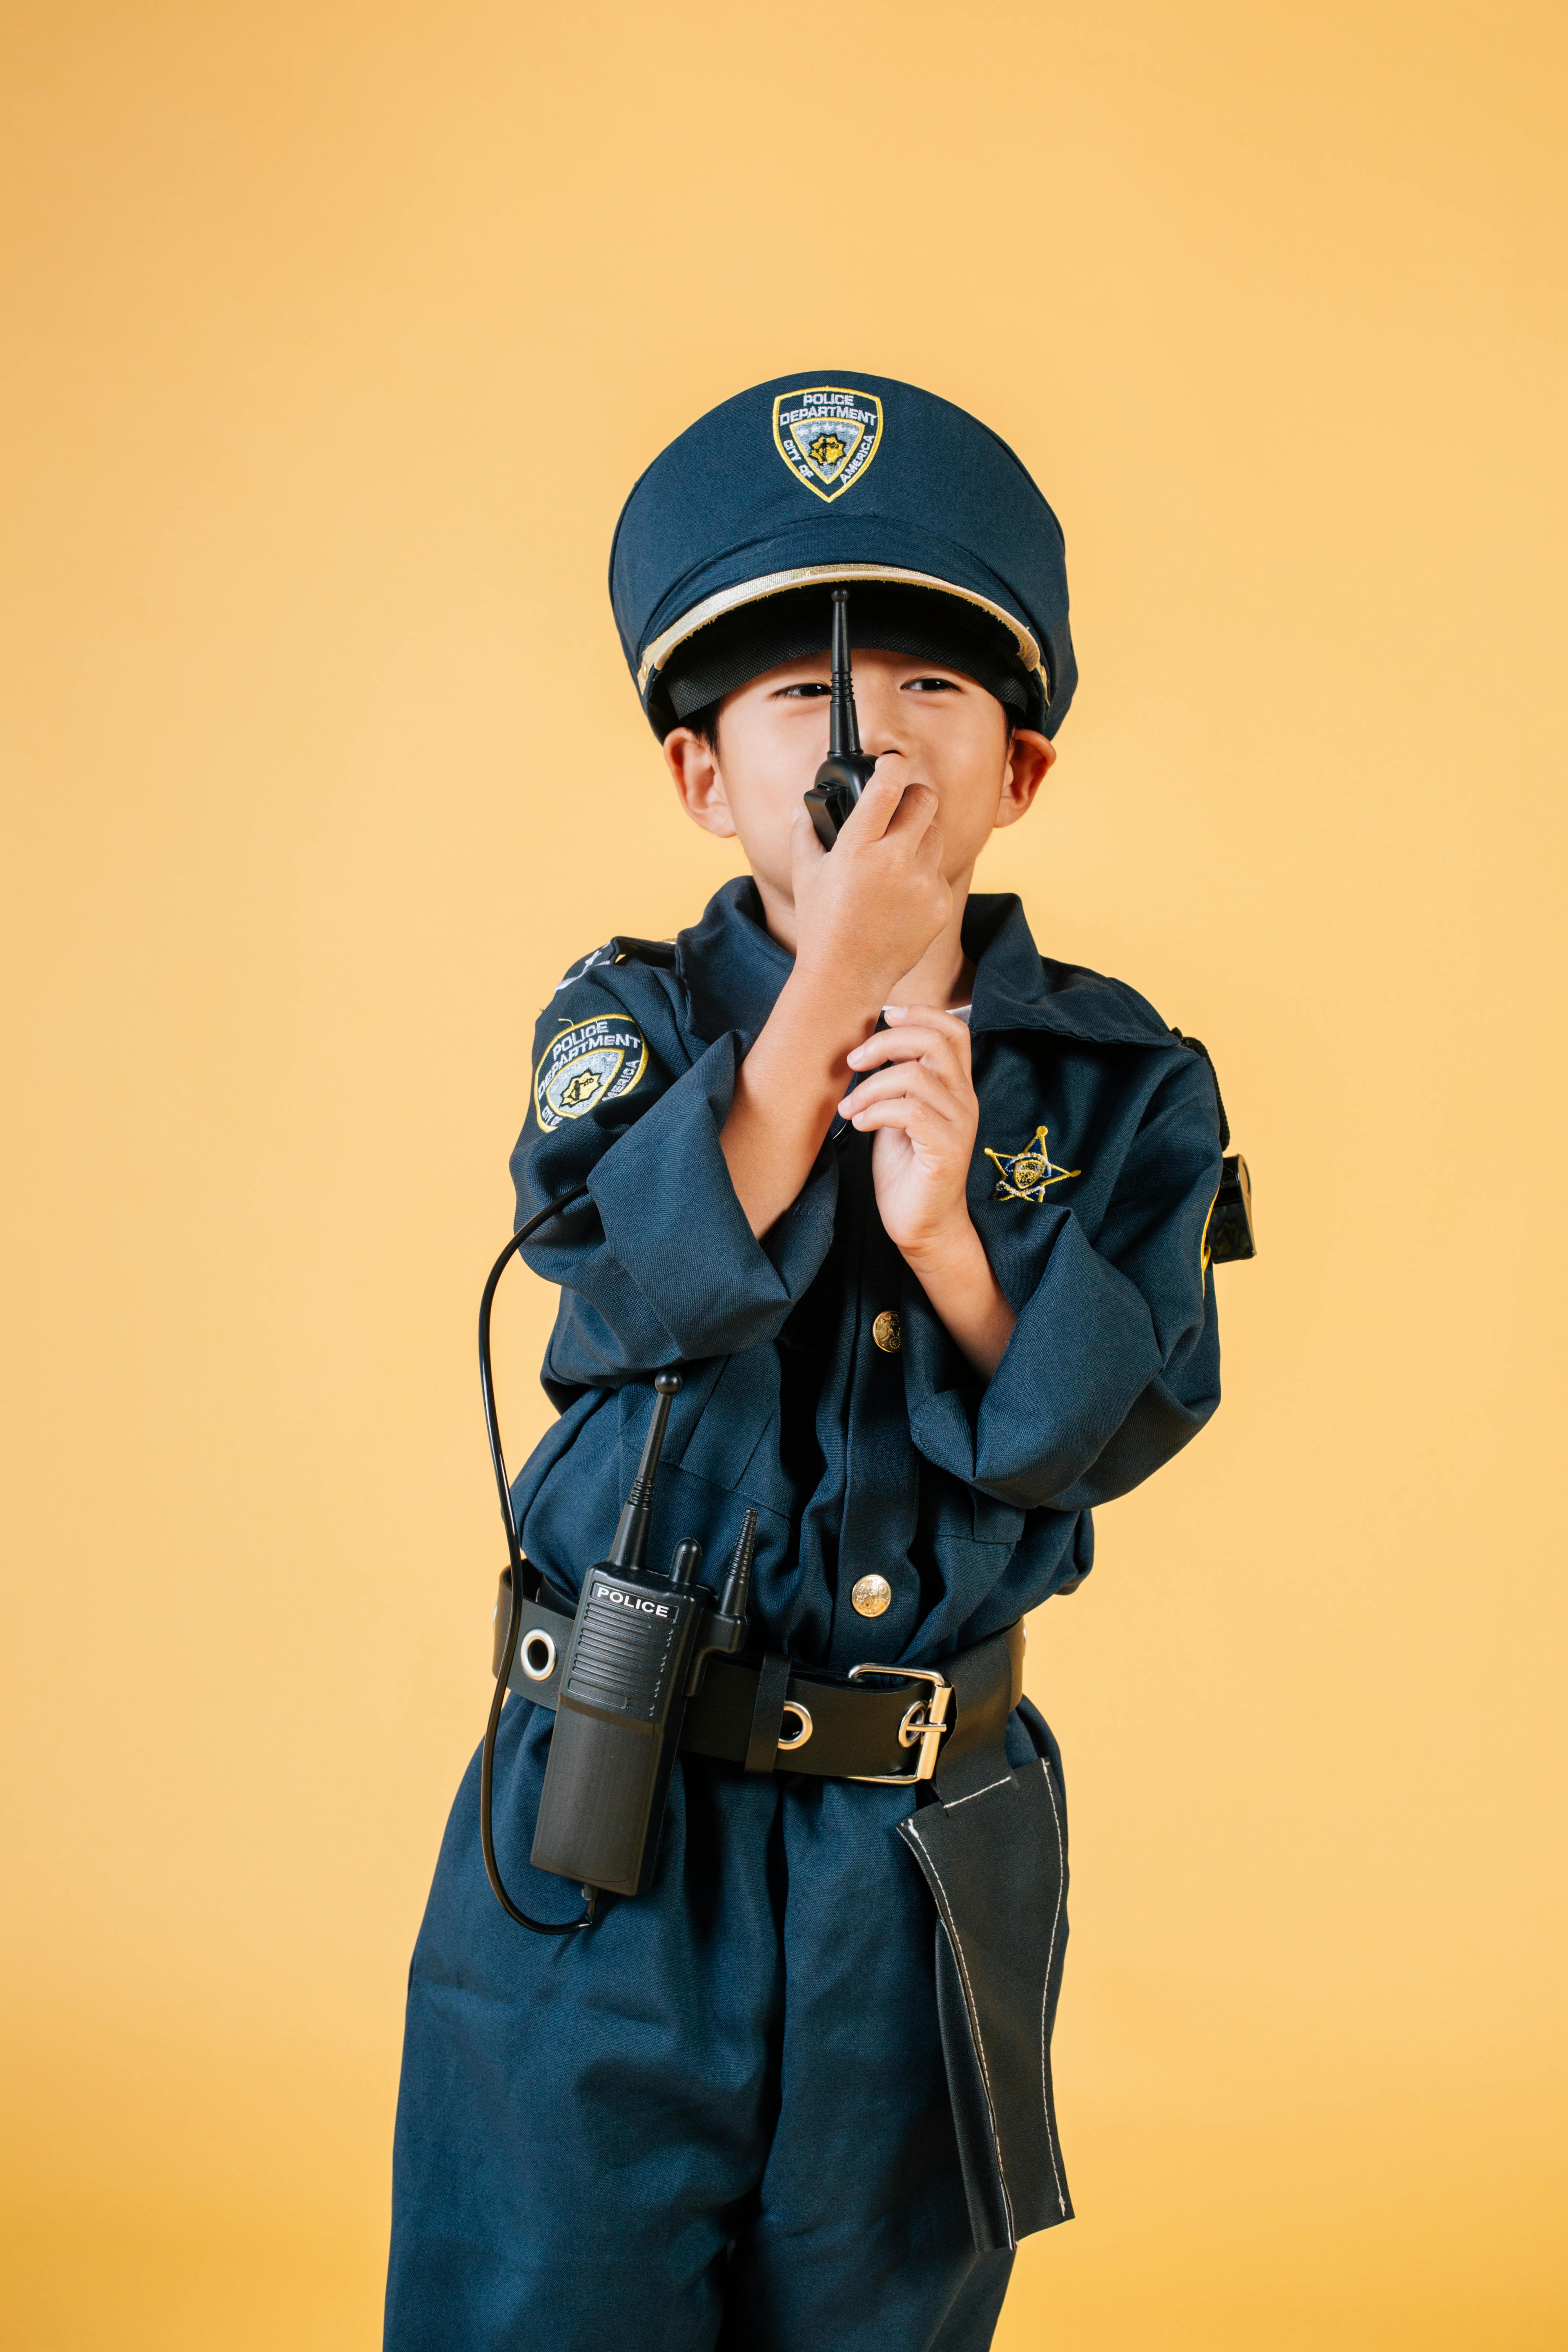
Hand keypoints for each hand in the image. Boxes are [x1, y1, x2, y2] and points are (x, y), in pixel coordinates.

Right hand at [790, 769, 950, 1019]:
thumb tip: (804, 806)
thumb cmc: (822, 925)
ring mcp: (923, 883)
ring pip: (937, 834)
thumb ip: (805, 833)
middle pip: (926, 799)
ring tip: (897, 857)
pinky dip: (924, 876)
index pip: (888, 785)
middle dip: (914, 797)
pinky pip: (940, 872)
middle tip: (902, 807)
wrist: (847, 978)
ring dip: (920, 835)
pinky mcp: (940, 904)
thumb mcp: (805, 875)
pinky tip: (902, 896)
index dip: (893, 766)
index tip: (892, 764)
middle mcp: (896, 860)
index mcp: (859, 847)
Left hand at [839, 1005, 978, 1257]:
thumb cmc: (905, 1170)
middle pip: (933, 1042)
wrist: (922, 1226)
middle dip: (884, 1043)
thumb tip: (868, 1047)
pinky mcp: (947, 1149)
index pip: (954, 1030)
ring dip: (870, 1088)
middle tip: (852, 1063)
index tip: (884, 1015)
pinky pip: (911, 1112)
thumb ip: (895, 1082)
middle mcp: (964, 1100)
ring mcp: (959, 1124)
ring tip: (849, 1110)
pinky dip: (877, 1112)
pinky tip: (860, 1126)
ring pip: (916, 1077)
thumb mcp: (898, 1114)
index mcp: (955, 1087)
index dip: (921, 1013)